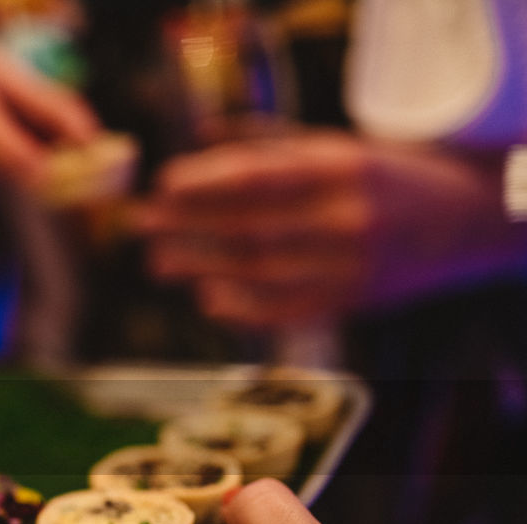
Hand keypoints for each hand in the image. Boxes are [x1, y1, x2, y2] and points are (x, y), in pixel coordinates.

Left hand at [139, 131, 526, 328]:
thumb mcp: (333, 143)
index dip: (205, 183)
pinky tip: (207, 298)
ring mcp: (349, 265)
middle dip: (187, 228)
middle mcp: (345, 218)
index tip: (163, 185)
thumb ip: (266, 140)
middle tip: (142, 227)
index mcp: (339, 169)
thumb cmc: (382, 175)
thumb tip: (199, 134)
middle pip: (249, 227)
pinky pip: (288, 309)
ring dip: (202, 268)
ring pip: (261, 272)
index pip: (258, 178)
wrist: (462, 220)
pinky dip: (243, 307)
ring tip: (160, 263)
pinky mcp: (351, 301)